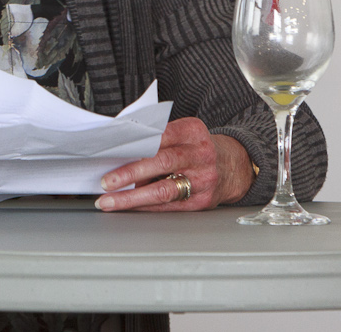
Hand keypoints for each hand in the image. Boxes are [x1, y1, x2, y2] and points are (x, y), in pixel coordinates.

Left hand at [95, 117, 253, 211]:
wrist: (233, 166)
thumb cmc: (196, 147)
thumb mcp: (182, 133)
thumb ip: (157, 139)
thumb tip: (120, 154)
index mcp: (192, 132)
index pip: (161, 135)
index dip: (136, 144)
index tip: (113, 151)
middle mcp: (200, 155)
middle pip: (162, 163)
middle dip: (130, 173)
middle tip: (107, 182)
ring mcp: (203, 180)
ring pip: (164, 190)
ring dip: (132, 198)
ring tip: (110, 201)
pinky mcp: (202, 201)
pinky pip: (169, 206)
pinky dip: (145, 207)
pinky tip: (128, 207)